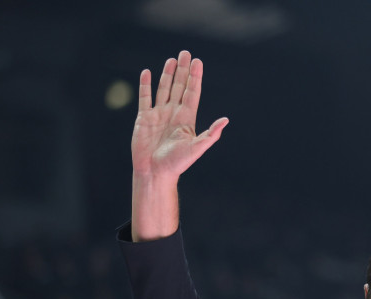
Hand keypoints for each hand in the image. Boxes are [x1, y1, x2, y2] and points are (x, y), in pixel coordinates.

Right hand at [131, 50, 227, 185]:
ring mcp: (159, 115)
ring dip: (167, 74)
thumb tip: (226, 120)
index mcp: (187, 119)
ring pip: (164, 89)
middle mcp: (173, 114)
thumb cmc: (177, 163)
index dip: (195, 77)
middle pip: (179, 87)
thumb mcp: (197, 148)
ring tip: (172, 59)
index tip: (198, 62)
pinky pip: (145, 98)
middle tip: (186, 53)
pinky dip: (145, 85)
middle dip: (183, 70)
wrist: (155, 173)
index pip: (192, 93)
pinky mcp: (144, 119)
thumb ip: (211, 134)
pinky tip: (147, 73)